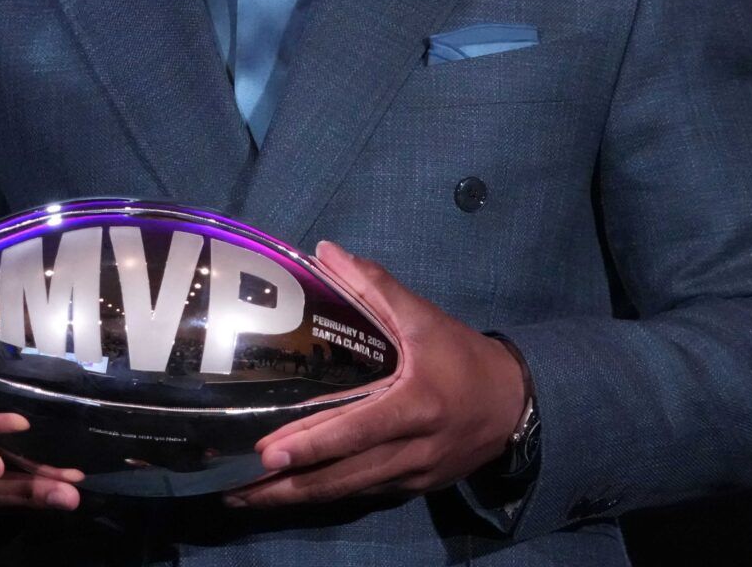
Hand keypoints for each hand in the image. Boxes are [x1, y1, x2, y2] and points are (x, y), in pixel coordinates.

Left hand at [225, 239, 526, 508]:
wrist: (515, 404)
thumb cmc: (463, 358)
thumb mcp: (425, 317)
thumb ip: (375, 286)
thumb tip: (325, 252)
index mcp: (416, 405)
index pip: (358, 429)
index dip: (313, 445)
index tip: (268, 454)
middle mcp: (413, 448)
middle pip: (343, 475)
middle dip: (288, 486)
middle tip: (236, 488)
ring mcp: (412, 475)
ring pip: (348, 493)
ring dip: (297, 498)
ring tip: (247, 498)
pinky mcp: (412, 488)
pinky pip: (363, 495)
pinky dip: (325, 495)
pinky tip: (290, 494)